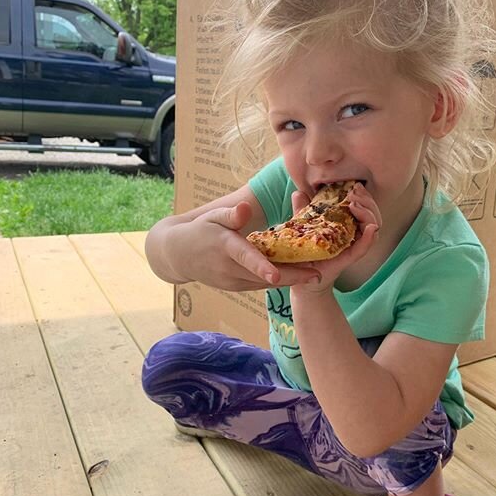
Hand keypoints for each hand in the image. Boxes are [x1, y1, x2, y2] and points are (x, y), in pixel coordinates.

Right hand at [167, 201, 321, 290]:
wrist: (178, 256)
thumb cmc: (200, 230)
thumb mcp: (212, 217)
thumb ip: (231, 215)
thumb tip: (245, 208)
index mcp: (225, 247)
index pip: (245, 257)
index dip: (262, 267)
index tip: (277, 276)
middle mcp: (229, 269)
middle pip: (263, 276)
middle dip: (291, 276)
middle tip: (317, 274)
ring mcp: (232, 281)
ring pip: (264, 283)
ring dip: (289, 280)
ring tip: (315, 274)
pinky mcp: (236, 287)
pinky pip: (260, 285)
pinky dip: (278, 282)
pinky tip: (298, 276)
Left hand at [289, 182, 380, 293]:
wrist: (299, 274)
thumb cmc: (305, 248)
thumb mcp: (304, 224)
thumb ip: (303, 208)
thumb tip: (298, 191)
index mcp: (347, 223)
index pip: (365, 206)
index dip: (364, 195)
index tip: (354, 186)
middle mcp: (354, 233)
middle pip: (373, 214)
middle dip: (367, 201)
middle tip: (354, 194)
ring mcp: (353, 245)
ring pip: (373, 227)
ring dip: (368, 214)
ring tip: (355, 206)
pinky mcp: (349, 257)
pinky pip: (364, 247)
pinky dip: (369, 237)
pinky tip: (369, 228)